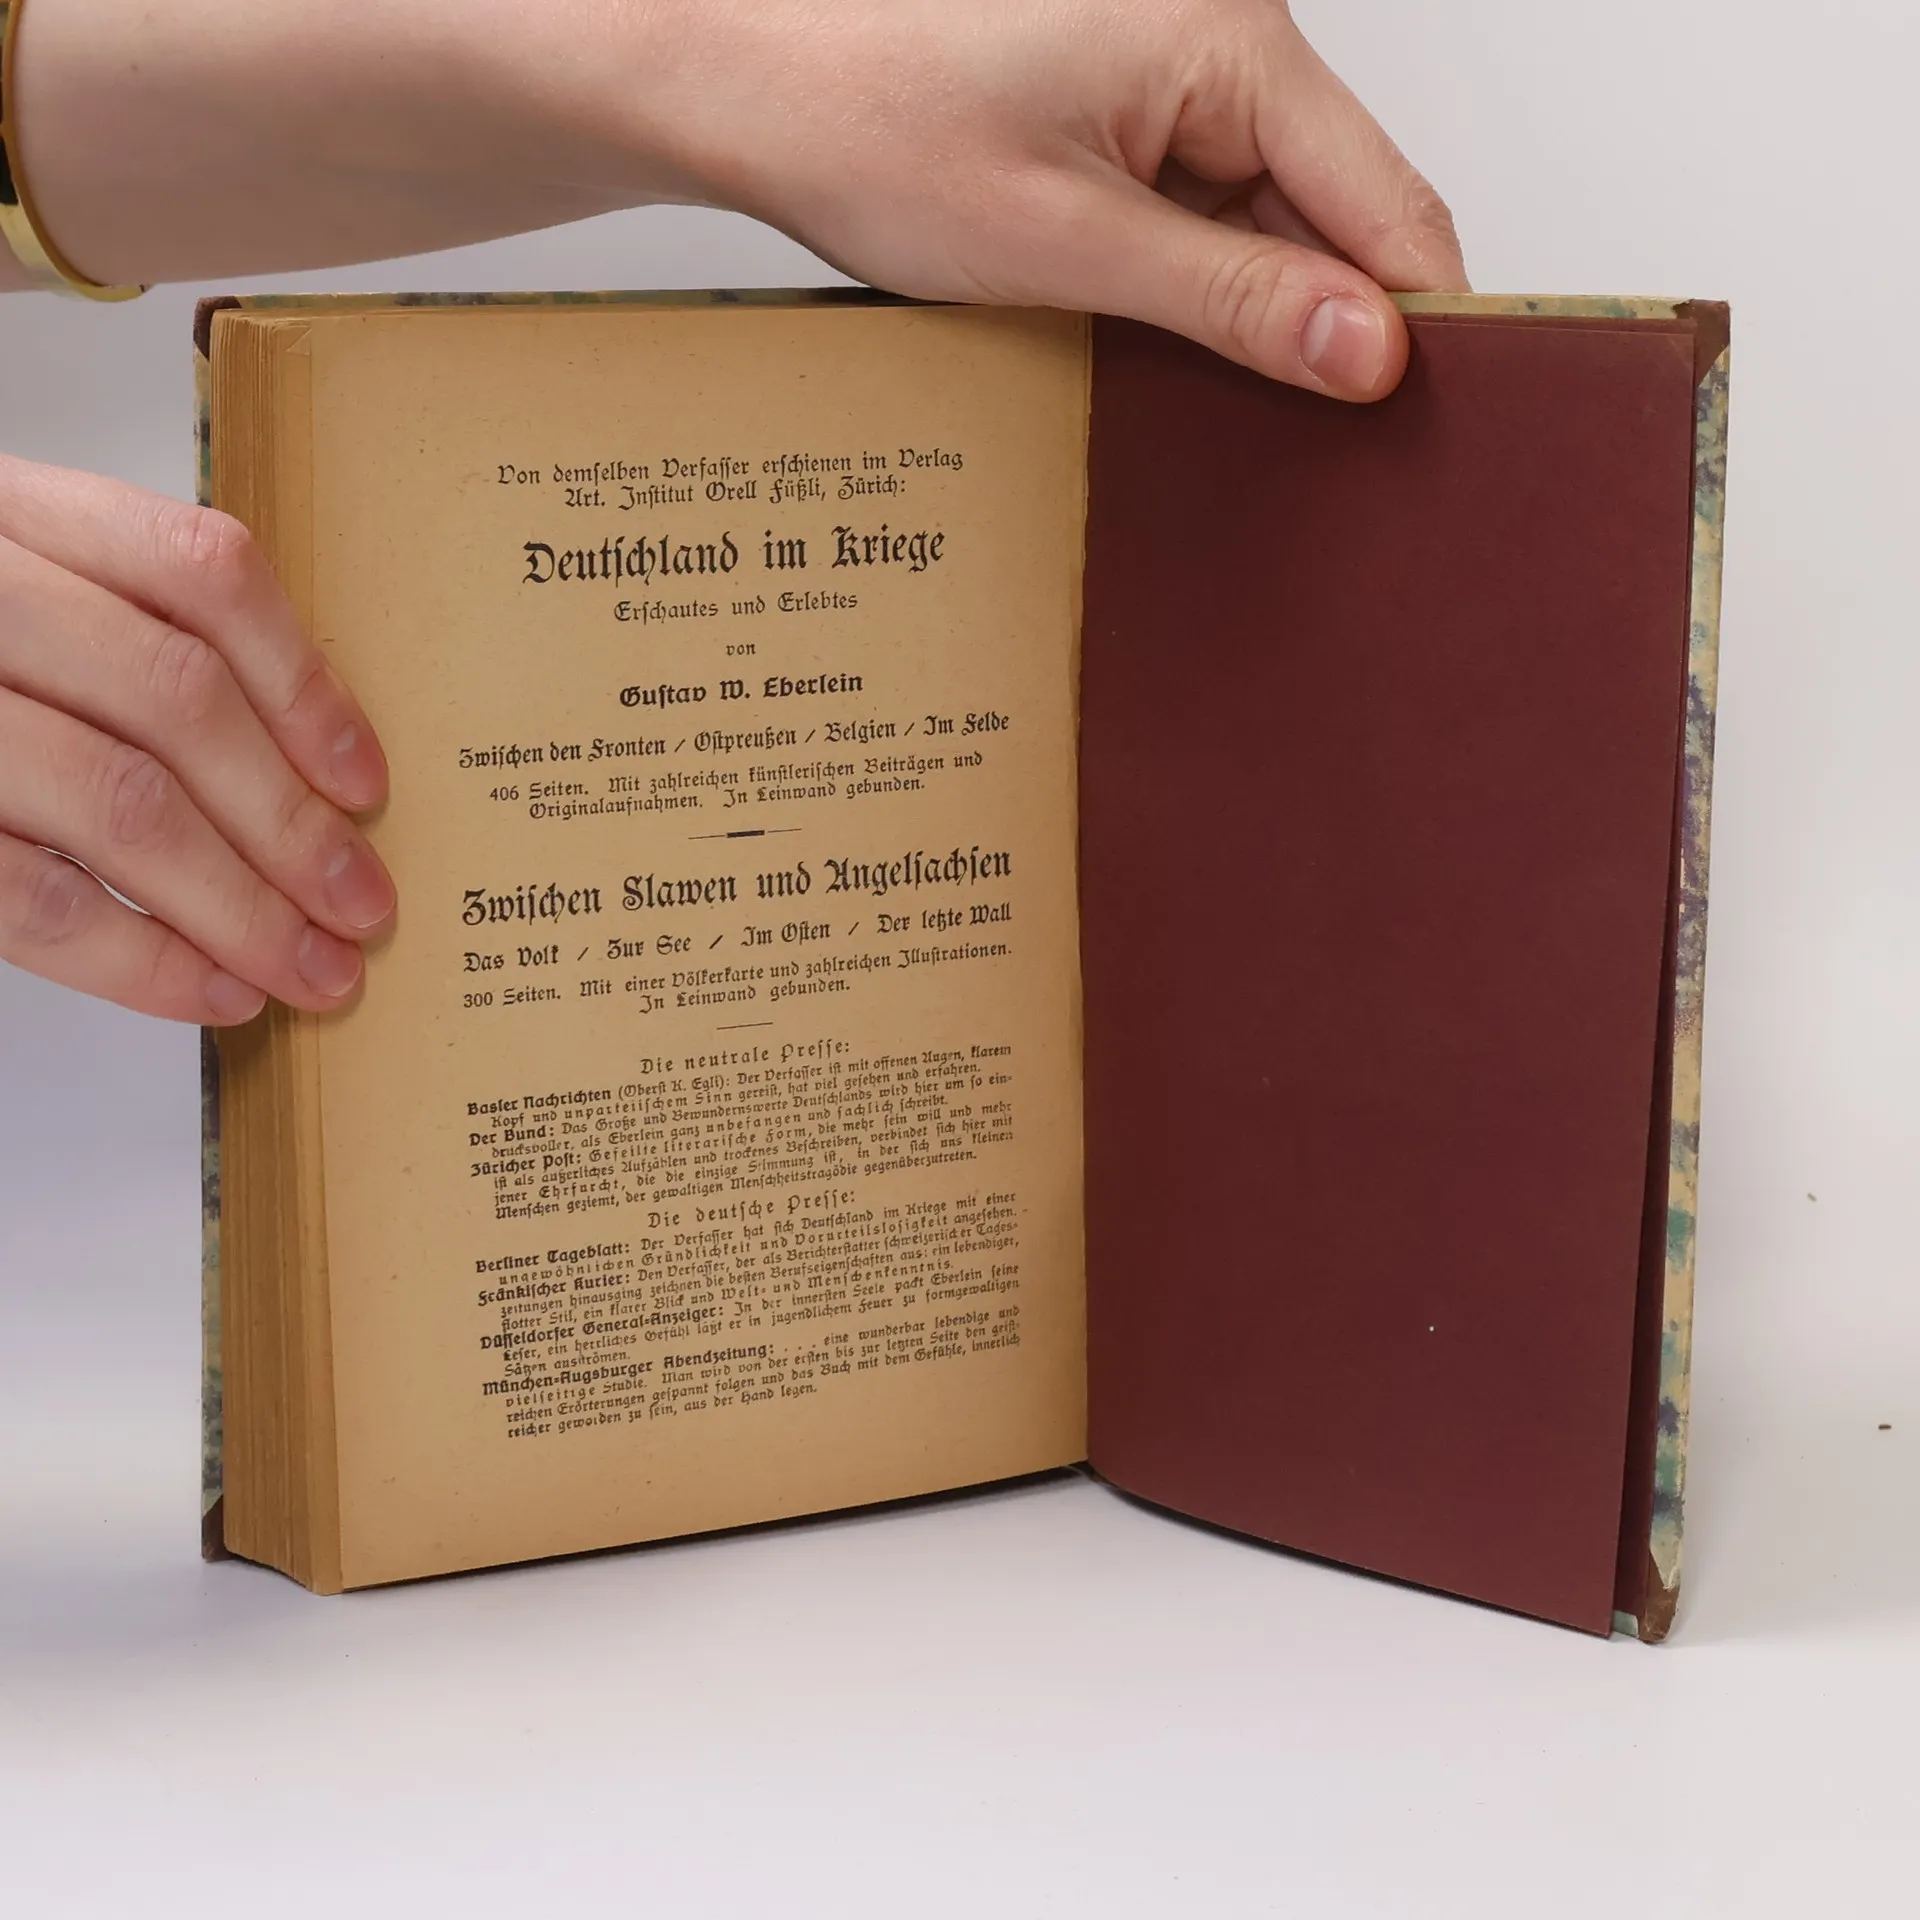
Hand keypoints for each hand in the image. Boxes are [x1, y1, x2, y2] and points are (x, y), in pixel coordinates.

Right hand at [0, 455, 393, 1024]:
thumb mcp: (29, 596)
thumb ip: (136, 640)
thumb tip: (311, 779)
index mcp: (19, 515)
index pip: (201, 574)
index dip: (303, 686)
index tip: (365, 784)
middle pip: (179, 702)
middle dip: (291, 824)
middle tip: (362, 908)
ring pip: (123, 804)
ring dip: (242, 908)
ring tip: (312, 970)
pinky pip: (39, 900)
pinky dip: (146, 959)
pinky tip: (215, 991)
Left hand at [603, 0, 1469, 397]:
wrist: (752, 85)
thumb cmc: (873, 125)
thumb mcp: (1068, 243)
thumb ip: (1231, 298)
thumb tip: (1365, 351)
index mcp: (1229, 43)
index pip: (1388, 200)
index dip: (1414, 319)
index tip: (1421, 424)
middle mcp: (1222, 43)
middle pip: (1340, 211)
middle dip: (1328, 323)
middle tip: (1311, 443)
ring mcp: (1178, 79)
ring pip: (1276, 221)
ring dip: (1255, 312)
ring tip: (1204, 391)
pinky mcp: (1133, 116)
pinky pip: (1210, 213)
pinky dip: (1199, 288)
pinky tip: (1159, 344)